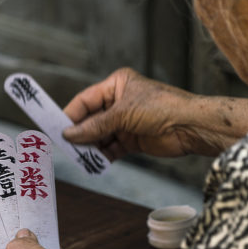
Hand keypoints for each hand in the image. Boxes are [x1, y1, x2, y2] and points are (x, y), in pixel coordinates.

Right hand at [63, 68, 247, 157]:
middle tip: (66, 147)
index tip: (56, 128)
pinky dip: (103, 156)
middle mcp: (119, 102)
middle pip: (91, 119)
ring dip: (91, 147)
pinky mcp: (132, 139)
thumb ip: (95, 126)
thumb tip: (70, 134)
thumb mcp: (123, 114)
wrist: (191, 126)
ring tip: (80, 158)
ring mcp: (125, 122)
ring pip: (99, 136)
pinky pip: (111, 148)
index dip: (71, 114)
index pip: (86, 100)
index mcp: (116, 85)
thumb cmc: (161, 108)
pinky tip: (95, 163)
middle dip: (80, 134)